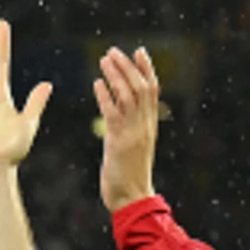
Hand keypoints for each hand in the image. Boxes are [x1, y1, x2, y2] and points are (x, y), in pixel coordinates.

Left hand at [92, 46, 160, 211]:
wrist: (131, 198)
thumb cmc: (128, 176)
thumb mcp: (132, 148)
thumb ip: (128, 129)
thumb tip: (118, 116)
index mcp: (149, 125)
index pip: (152, 90)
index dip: (146, 69)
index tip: (139, 51)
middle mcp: (144, 125)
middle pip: (141, 87)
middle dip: (127, 67)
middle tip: (113, 50)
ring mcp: (133, 132)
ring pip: (128, 96)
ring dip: (116, 75)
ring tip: (104, 59)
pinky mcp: (119, 142)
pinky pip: (113, 113)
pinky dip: (106, 96)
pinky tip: (97, 83)